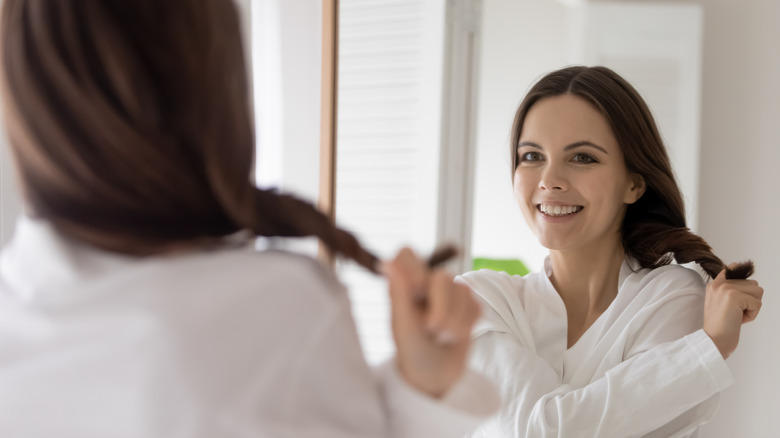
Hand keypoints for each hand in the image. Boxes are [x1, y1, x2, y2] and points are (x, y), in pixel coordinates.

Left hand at [383, 248, 480, 398]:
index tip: (417, 291)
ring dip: (454, 320)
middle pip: (442, 276)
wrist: (434, 377)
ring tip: (441, 338)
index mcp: (403, 286)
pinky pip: (475, 305)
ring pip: (463, 290)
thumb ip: (399, 293)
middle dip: (441, 308)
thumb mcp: (402, 326)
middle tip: (432, 330)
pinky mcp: (467, 305)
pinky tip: (454, 336)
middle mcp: (425, 284)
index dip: (415, 268)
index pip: (406, 254)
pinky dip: (467, 324)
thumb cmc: (411, 351)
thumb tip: (388, 263)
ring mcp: (448, 294)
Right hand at [703, 268, 763, 358]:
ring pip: (758, 291)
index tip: (737, 279)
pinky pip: (758, 304)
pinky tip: (739, 320)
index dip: (740, 275)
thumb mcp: (719, 303)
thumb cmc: (719, 327)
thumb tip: (743, 275)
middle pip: (753, 284)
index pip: (732, 268)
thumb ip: (728, 290)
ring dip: (752, 307)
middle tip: (735, 312)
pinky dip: (752, 315)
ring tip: (737, 315)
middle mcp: (719, 284)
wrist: (713, 340)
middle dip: (750, 299)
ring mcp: (726, 288)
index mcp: (714, 285)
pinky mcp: (735, 296)